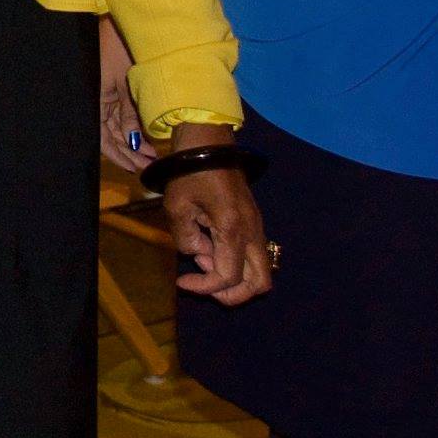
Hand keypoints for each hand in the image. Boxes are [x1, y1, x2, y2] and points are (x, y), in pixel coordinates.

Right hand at [97, 18, 155, 172]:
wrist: (121, 21)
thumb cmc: (121, 49)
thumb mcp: (128, 85)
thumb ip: (129, 115)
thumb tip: (134, 142)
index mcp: (96, 102)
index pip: (103, 139)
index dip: (119, 156)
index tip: (137, 169)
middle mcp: (98, 102)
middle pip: (111, 136)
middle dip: (129, 152)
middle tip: (149, 165)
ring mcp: (106, 94)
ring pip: (117, 126)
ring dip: (133, 141)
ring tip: (151, 154)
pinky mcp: (114, 87)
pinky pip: (121, 113)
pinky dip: (132, 125)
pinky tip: (145, 136)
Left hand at [162, 123, 272, 306]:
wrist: (209, 143)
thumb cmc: (190, 172)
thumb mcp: (177, 206)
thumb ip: (185, 239)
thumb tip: (197, 255)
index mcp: (234, 229)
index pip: (228, 277)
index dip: (205, 287)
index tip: (182, 281)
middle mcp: (253, 233)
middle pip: (259, 284)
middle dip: (231, 293)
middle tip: (202, 280)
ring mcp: (256, 228)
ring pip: (259, 272)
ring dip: (234, 278)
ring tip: (204, 259)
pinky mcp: (253, 223)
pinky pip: (252, 256)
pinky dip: (235, 262)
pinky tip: (209, 248)